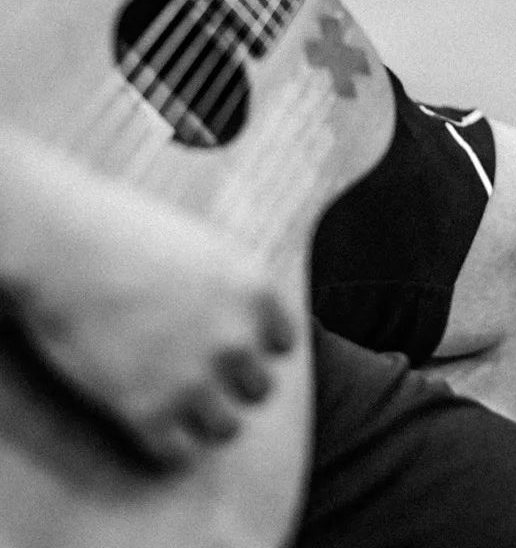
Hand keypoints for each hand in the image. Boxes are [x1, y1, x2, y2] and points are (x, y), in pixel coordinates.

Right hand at [0, 127, 293, 466]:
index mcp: (254, 290)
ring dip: (202, 417)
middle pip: (259, 389)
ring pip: (225, 428)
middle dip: (230, 381)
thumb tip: (244, 321)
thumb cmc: (125, 231)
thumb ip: (232, 288)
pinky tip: (146, 418)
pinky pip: (177, 453)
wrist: (63, 248)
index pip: (283, 345)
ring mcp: (194, 380)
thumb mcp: (202, 246)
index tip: (223, 340)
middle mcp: (235, 339)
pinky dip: (164, 442)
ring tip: (174, 399)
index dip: (251, 344)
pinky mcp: (148, 413)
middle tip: (195, 370)